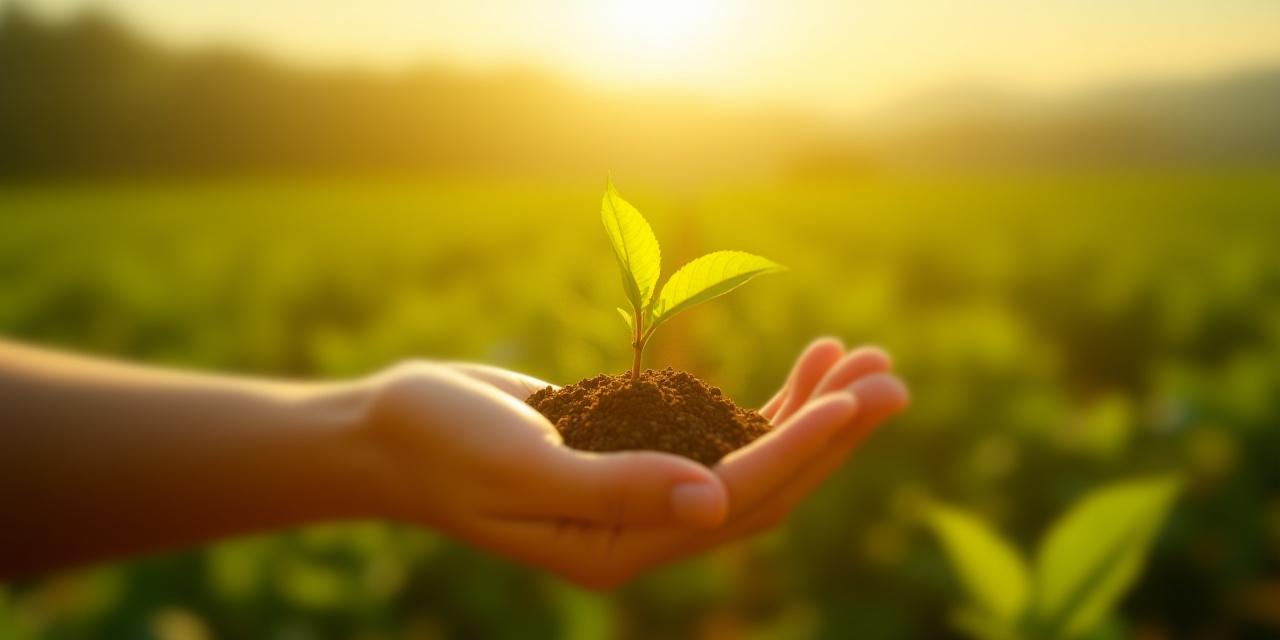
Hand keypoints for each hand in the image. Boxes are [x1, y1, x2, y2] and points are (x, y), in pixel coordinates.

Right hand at [359, 338, 907, 589]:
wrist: (392, 432)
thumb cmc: (440, 444)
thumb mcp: (520, 465)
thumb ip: (613, 489)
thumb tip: (713, 506)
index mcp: (621, 546)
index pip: (738, 500)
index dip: (803, 449)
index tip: (858, 399)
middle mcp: (646, 527)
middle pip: (767, 486)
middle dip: (832, 432)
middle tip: (895, 378)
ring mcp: (646, 492)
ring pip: (755, 459)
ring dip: (813, 412)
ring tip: (865, 359)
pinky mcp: (639, 453)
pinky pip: (722, 435)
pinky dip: (768, 402)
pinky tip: (804, 364)